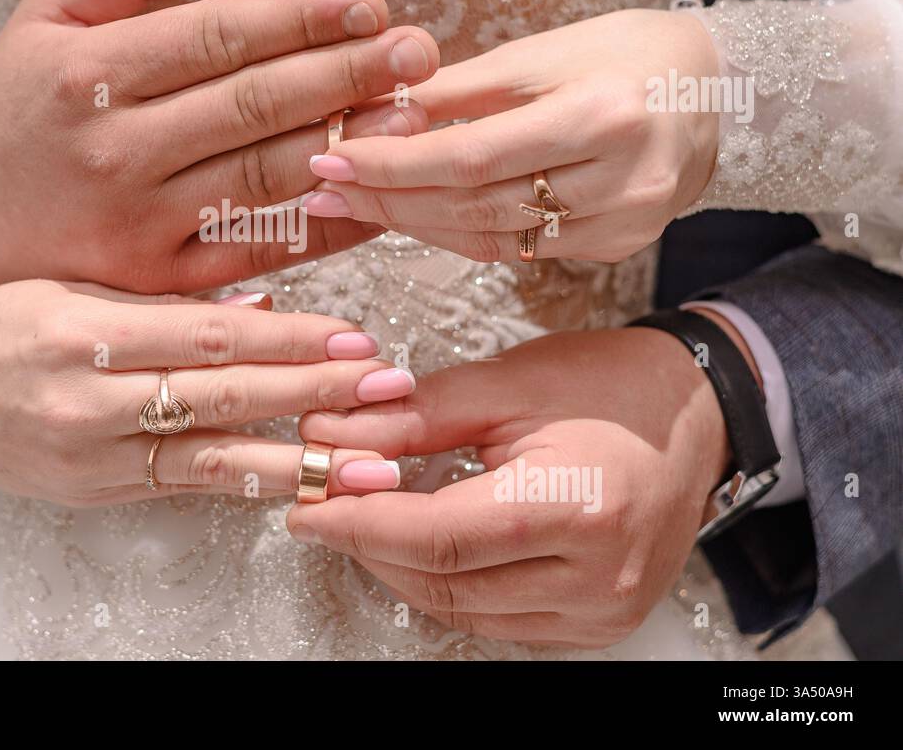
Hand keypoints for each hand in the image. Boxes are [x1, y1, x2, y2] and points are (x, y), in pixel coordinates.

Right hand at [0, 0, 438, 288]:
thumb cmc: (19, 108)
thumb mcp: (43, 18)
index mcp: (85, 73)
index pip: (216, 35)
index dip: (300, 18)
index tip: (366, 6)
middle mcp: (113, 149)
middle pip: (252, 104)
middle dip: (346, 74)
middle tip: (417, 53)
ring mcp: (136, 223)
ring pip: (262, 177)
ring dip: (346, 144)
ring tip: (410, 115)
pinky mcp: (156, 281)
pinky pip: (256, 251)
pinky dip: (322, 228)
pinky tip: (372, 197)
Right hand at [0, 283, 412, 505]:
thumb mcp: (72, 285)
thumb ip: (164, 302)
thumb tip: (258, 307)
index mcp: (86, 327)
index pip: (213, 334)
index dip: (293, 337)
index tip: (355, 337)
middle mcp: (89, 397)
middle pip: (226, 394)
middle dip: (316, 394)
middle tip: (388, 393)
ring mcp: (88, 453)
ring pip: (212, 457)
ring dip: (298, 459)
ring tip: (365, 465)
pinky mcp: (87, 491)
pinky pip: (180, 487)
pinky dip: (242, 487)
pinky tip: (294, 487)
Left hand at [286, 327, 729, 647]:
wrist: (696, 415)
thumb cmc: (614, 389)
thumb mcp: (507, 383)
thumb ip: (414, 417)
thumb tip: (333, 438)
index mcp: (578, 507)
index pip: (438, 535)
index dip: (359, 521)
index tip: (308, 504)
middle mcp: (596, 576)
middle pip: (443, 580)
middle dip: (370, 542)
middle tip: (326, 503)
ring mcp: (600, 609)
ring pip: (461, 608)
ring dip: (401, 566)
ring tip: (368, 515)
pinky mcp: (596, 622)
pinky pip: (496, 620)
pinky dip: (447, 582)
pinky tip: (424, 541)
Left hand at [302, 9, 716, 262]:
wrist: (718, 91)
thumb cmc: (623, 53)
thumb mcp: (540, 53)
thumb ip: (456, 91)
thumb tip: (373, 116)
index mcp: (603, 115)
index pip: (470, 156)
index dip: (392, 166)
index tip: (329, 160)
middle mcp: (621, 179)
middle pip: (476, 206)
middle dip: (388, 200)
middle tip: (323, 191)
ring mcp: (624, 223)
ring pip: (493, 239)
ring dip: (414, 224)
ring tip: (354, 205)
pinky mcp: (619, 247)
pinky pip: (520, 250)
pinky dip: (460, 234)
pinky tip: (415, 217)